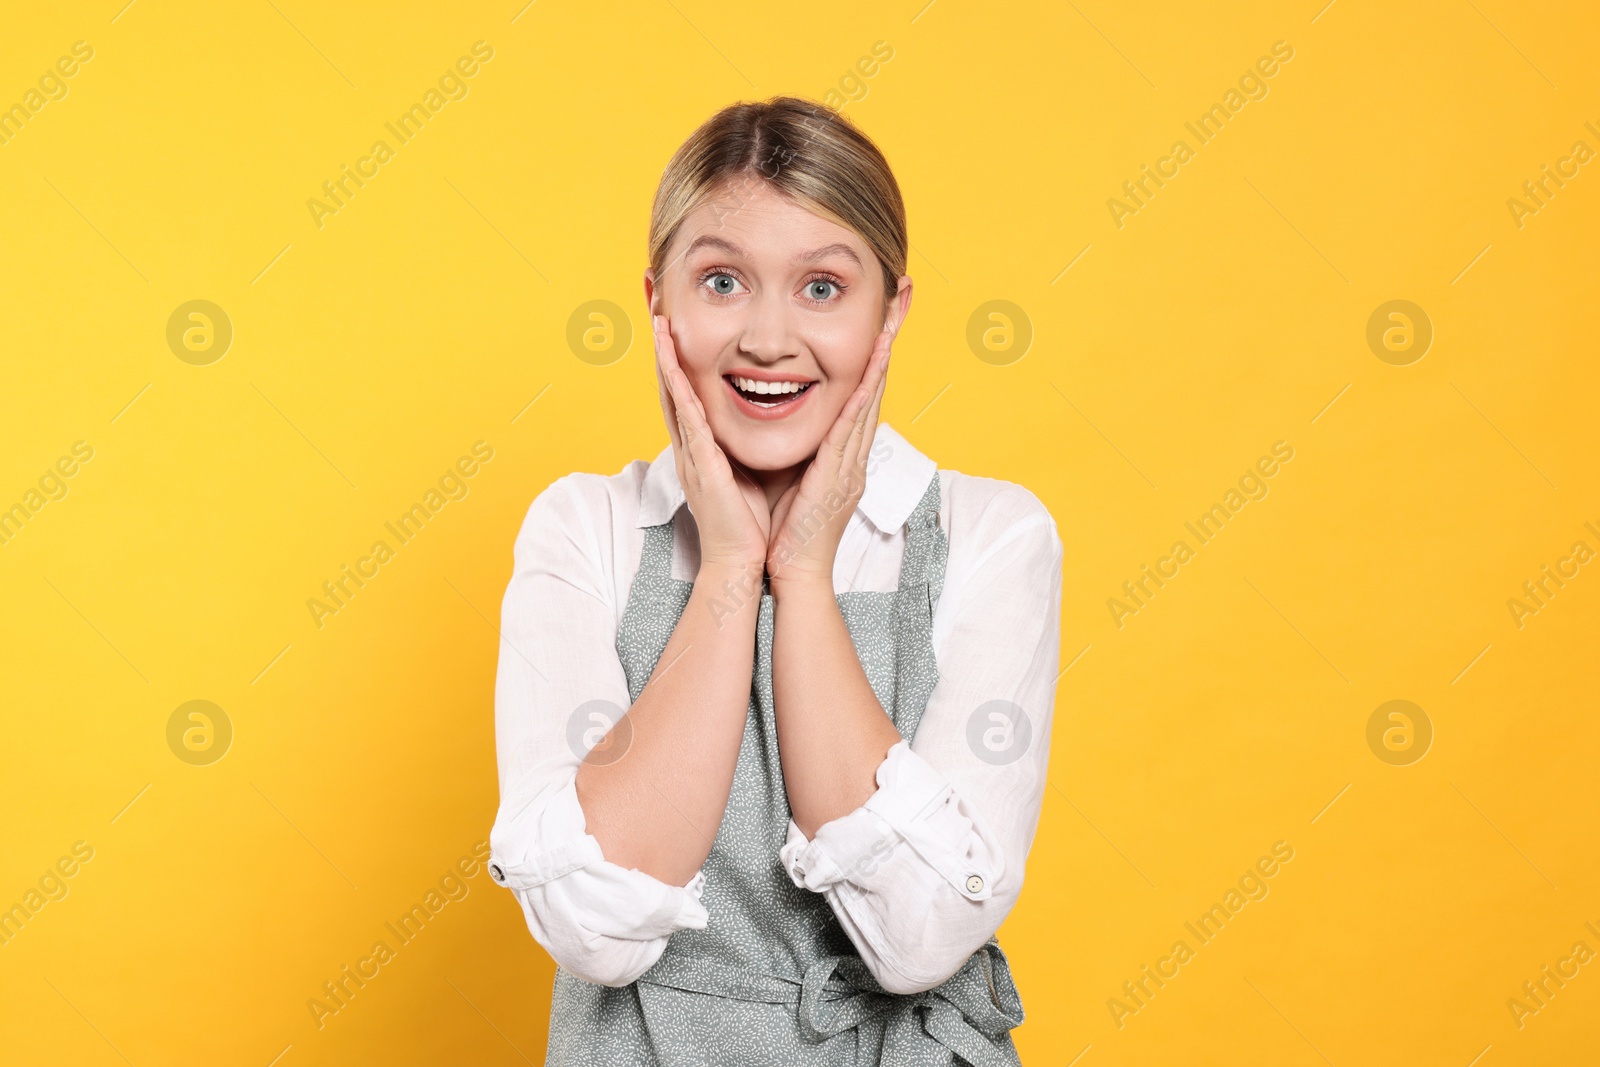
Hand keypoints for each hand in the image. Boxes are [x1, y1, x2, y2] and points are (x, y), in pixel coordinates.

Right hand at [654, 315, 770, 571]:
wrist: (743, 566)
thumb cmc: (751, 525)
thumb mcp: (750, 472)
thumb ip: (749, 445)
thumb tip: (770, 419)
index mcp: (704, 447)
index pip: (688, 391)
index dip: (679, 356)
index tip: (674, 320)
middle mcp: (691, 445)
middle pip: (671, 384)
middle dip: (662, 345)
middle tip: (653, 303)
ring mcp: (691, 454)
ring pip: (672, 394)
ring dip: (663, 355)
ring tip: (656, 317)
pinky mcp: (700, 465)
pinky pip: (686, 418)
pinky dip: (676, 386)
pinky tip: (669, 361)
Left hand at [766, 324, 891, 584]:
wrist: (793, 575)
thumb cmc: (786, 533)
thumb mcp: (795, 480)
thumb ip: (801, 452)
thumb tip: (791, 426)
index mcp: (843, 458)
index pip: (861, 397)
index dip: (872, 359)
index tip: (880, 323)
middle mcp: (854, 458)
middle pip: (874, 391)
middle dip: (887, 347)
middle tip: (900, 306)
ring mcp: (851, 467)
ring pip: (869, 403)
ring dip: (881, 362)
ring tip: (891, 325)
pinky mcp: (839, 478)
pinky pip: (851, 430)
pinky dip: (862, 398)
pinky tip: (869, 372)